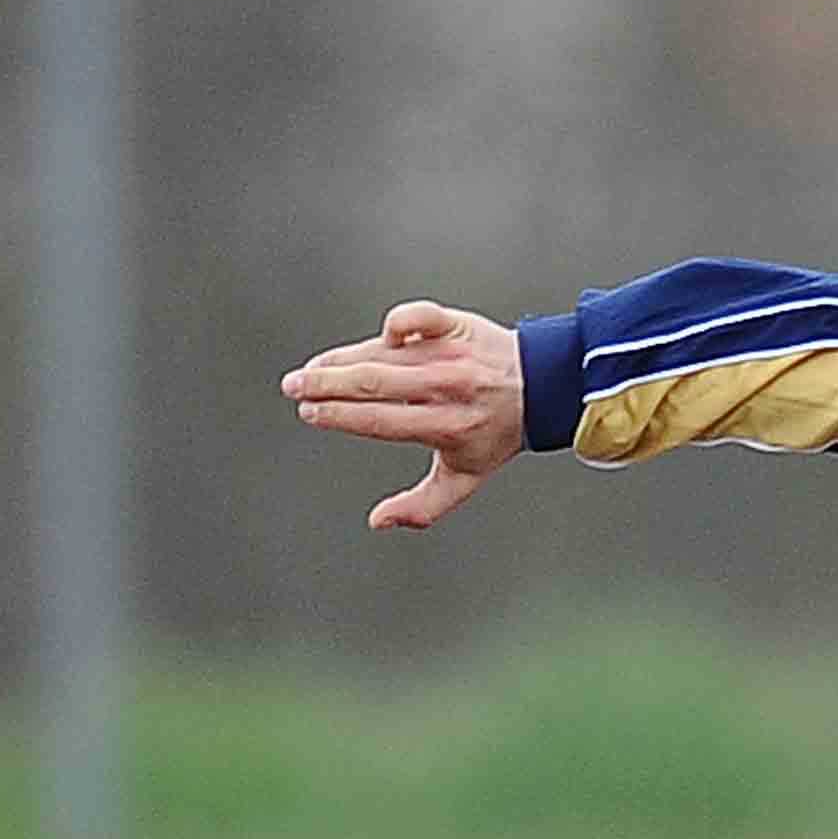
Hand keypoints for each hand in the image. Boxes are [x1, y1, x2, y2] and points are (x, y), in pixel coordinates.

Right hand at [284, 301, 526, 530]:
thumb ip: (424, 505)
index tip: (311, 414)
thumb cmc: (496, 431)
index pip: (380, 420)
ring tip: (314, 369)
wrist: (542, 386)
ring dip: (342, 360)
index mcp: (447, 426)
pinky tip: (381, 336)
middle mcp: (447, 389)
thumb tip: (379, 521)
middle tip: (295, 388)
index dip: (340, 416)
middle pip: (374, 384)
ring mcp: (451, 355)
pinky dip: (399, 323)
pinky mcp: (456, 326)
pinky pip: (421, 317)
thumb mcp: (466, 477)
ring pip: (385, 353)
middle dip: (327, 385)